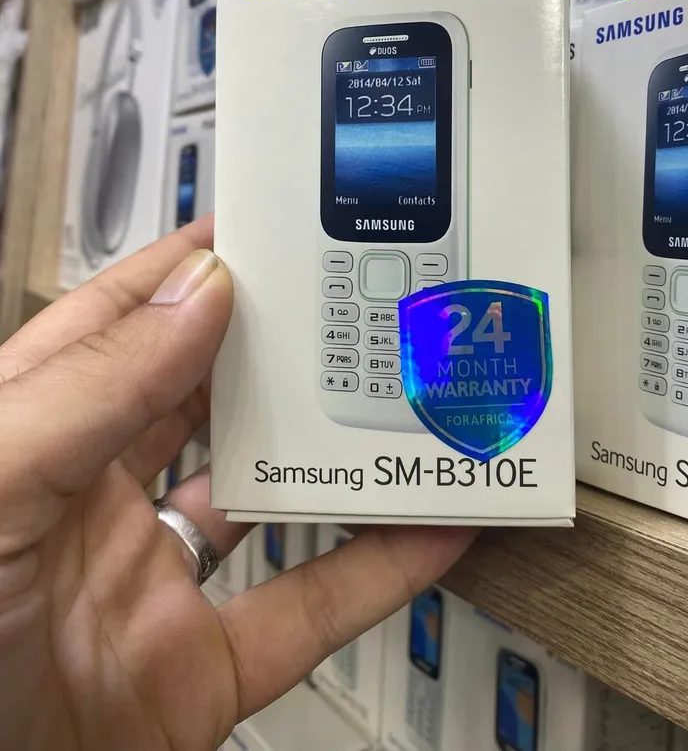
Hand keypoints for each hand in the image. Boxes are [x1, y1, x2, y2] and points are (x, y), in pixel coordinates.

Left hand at [0, 216, 475, 749]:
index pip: (118, 327)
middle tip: (350, 303)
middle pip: (208, 403)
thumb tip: (197, 293)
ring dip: (338, 457)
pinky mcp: (198, 674)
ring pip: (270, 502)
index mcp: (34, 440)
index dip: (185, 274)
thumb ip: (95, 386)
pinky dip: (378, 573)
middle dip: (275, 352)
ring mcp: (152, 588)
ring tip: (403, 400)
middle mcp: (95, 505)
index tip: (257, 232)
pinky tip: (428, 529)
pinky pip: (308, 614)